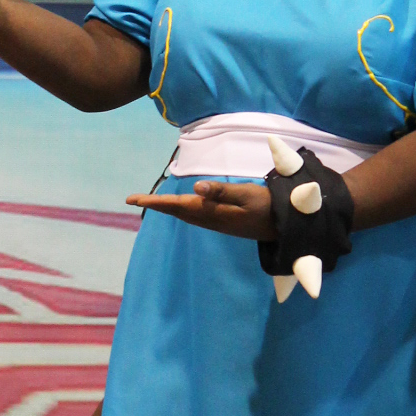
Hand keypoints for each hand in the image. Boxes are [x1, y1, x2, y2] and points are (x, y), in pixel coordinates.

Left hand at [126, 181, 274, 241]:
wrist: (283, 226)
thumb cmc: (267, 206)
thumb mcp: (245, 194)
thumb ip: (220, 191)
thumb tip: (195, 188)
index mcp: (211, 212)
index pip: (176, 206)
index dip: (154, 202)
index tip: (132, 199)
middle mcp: (210, 220)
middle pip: (176, 212)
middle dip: (155, 205)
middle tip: (133, 198)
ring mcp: (216, 223)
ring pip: (184, 215)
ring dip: (167, 208)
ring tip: (152, 202)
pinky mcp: (223, 222)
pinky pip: (195, 216)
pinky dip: (181, 210)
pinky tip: (181, 207)